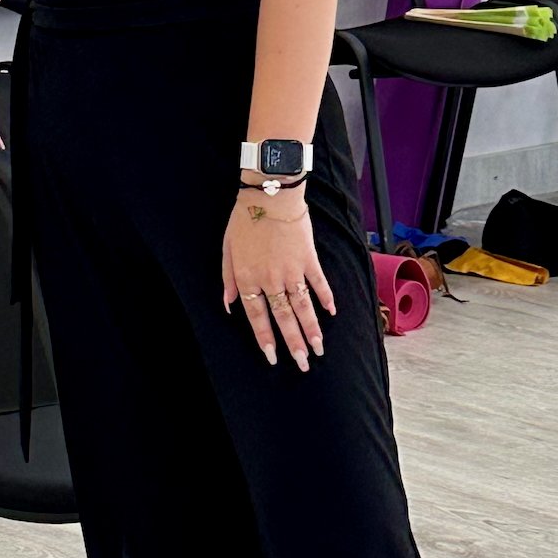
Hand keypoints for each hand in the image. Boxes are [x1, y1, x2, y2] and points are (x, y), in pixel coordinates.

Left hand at [223, 183, 335, 372]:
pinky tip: (331, 313)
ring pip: (303, 306)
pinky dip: (326, 298)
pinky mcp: (309, 258)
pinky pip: (319, 283)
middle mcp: (270, 279)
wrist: (269, 194)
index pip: (257, 316)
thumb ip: (228, 279)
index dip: (265, 338)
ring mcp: (291, 270)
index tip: (272, 357)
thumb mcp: (226, 250)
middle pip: (283, 317)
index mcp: (248, 278)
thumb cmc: (243, 220)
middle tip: (303, 364)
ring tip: (319, 348)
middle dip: (293, 343)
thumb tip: (229, 305)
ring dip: (312, 329)